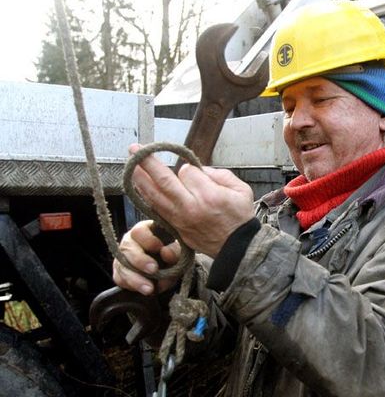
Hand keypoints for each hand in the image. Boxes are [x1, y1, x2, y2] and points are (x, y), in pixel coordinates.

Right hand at [113, 220, 180, 294]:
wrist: (169, 267)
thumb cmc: (173, 254)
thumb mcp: (179, 250)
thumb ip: (175, 250)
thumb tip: (166, 253)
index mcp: (144, 231)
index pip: (138, 231)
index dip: (148, 240)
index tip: (159, 248)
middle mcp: (129, 242)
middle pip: (126, 249)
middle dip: (140, 261)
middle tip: (153, 270)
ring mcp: (122, 257)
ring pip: (122, 266)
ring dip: (135, 279)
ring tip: (149, 288)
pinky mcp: (120, 272)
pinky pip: (120, 279)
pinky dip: (131, 286)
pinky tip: (143, 289)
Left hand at [128, 143, 254, 257]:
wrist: (237, 248)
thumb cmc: (240, 218)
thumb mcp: (241, 190)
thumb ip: (220, 174)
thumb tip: (198, 170)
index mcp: (209, 196)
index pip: (187, 172)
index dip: (188, 167)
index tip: (194, 170)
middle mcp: (191, 207)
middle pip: (163, 180)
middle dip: (147, 162)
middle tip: (135, 148)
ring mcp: (180, 219)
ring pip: (154, 195)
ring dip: (139, 179)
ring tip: (130, 165)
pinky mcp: (175, 228)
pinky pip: (156, 210)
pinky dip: (146, 197)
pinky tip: (139, 187)